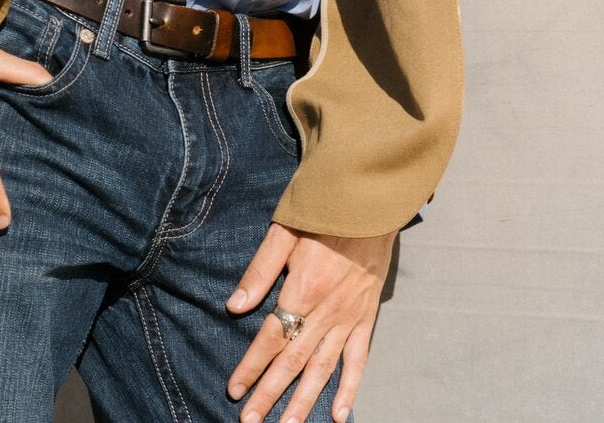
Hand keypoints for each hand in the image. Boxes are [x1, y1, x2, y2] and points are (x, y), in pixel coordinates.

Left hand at [224, 222, 395, 422]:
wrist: (369, 203)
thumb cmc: (322, 213)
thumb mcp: (284, 232)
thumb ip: (260, 271)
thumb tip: (234, 306)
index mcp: (302, 289)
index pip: (272, 338)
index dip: (251, 366)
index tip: (234, 391)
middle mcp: (326, 311)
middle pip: (293, 362)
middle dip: (270, 394)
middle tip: (250, 422)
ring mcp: (348, 317)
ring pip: (323, 368)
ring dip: (303, 401)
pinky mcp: (366, 317)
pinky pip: (358, 360)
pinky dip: (349, 388)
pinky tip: (338, 413)